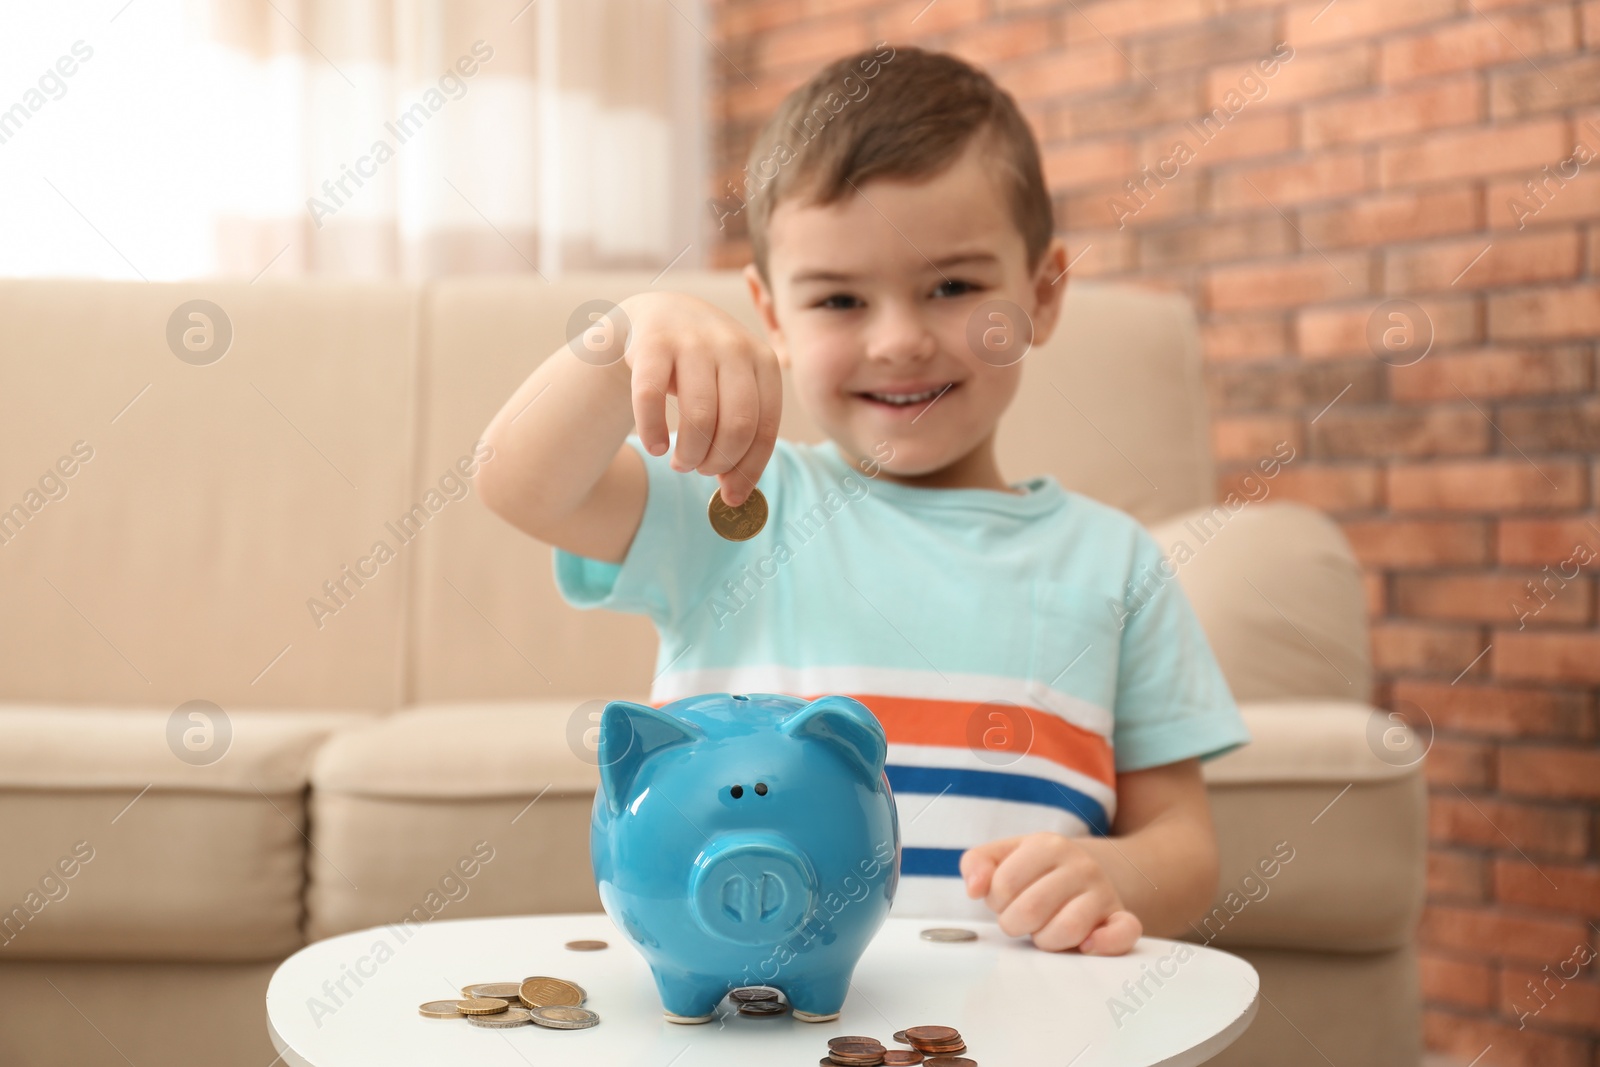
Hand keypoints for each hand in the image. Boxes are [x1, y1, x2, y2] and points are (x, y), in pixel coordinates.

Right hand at [611, 291, 781, 506]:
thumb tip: (736, 498)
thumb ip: (740, 437)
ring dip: (689, 454)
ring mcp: (694, 341)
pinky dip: (653, 432)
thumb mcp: (732, 390)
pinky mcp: (653, 343)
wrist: (659, 314)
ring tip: (680, 461)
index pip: (765, 429)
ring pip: (699, 416)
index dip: (748, 469)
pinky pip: (652, 399)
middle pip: (737, 426)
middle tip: (699, 470)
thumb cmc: (704, 368)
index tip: (730, 495)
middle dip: (718, 462)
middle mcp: (734, 347)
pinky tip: (656, 447)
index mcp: (764, 361)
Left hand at [960, 833, 1142, 954]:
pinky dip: (1103, 944)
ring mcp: (1104, 892)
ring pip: (1068, 930)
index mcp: (1048, 845)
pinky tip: (1085, 946)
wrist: (1080, 873)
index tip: (1005, 899)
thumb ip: (977, 863)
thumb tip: (974, 888)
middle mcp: (1081, 865)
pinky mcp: (1120, 918)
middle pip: (1030, 911)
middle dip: (1015, 924)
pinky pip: (1122, 933)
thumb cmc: (1033, 871)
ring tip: (1044, 930)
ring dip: (1045, 940)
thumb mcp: (1002, 856)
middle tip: (1021, 919)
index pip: (1003, 885)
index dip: (996, 901)